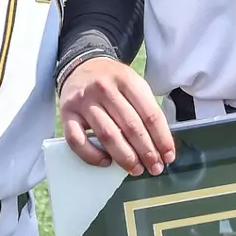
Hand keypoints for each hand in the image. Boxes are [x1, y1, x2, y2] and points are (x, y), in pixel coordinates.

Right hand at [58, 56, 175, 175]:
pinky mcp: (67, 114)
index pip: (149, 113)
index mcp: (126, 79)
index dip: (161, 138)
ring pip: (107, 135)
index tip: (168, 156)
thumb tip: (159, 143)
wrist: (80, 65)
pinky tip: (106, 162)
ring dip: (125, 157)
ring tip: (136, 169)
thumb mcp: (132, 82)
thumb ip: (144, 107)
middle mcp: (104, 88)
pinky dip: (92, 155)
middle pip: (130, 126)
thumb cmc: (112, 81)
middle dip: (146, 151)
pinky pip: (78, 141)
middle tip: (155, 168)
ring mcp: (84, 101)